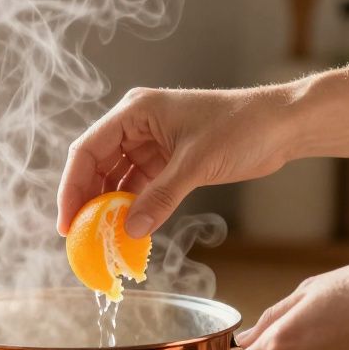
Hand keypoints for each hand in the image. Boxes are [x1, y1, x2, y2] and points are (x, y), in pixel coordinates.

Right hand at [57, 86, 294, 237]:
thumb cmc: (241, 128)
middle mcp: (136, 124)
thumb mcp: (196, 164)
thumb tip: (130, 231)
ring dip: (107, 207)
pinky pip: (137, 186)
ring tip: (101, 238)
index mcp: (135, 111)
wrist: (282, 126)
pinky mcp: (166, 159)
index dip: (72, 187)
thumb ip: (160, 197)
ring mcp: (150, 142)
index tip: (66, 222)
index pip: (87, 150)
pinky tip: (126, 229)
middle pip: (96, 165)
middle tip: (79, 238)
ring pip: (115, 178)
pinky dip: (130, 207)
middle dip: (86, 201)